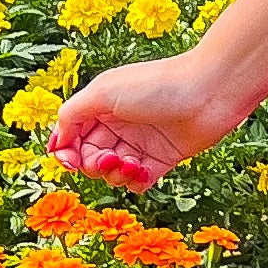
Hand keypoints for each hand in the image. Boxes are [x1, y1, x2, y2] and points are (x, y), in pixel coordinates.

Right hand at [49, 54, 246, 191]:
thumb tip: (57, 140)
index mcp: (101, 106)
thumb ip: (72, 113)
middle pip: (89, 157)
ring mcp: (140, 144)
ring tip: (130, 163)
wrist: (209, 92)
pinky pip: (137, 182)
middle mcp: (119, 125)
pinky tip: (143, 171)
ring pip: (112, 173)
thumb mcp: (103, 91)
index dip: (66, 151)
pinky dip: (135, 182)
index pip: (71, 135)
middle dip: (92, 164)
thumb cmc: (156, 85)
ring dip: (114, 174)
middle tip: (107, 158)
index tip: (68, 160)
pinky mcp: (161, 160)